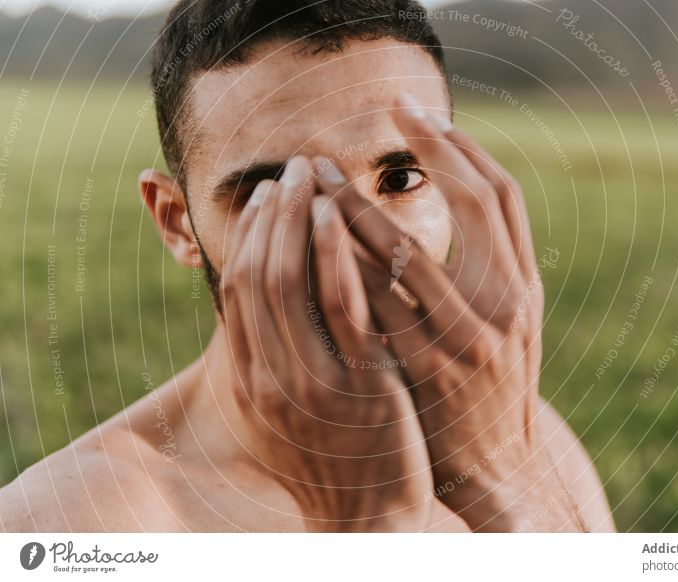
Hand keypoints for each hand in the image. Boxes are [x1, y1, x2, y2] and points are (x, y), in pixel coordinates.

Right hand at [220, 156, 433, 530]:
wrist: (370, 511)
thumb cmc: (332, 449)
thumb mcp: (287, 402)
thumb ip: (271, 351)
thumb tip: (267, 296)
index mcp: (250, 377)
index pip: (238, 287)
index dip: (250, 235)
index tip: (267, 194)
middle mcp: (269, 377)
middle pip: (257, 276)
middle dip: (272, 216)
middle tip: (290, 169)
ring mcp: (312, 382)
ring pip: (289, 284)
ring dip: (296, 222)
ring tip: (310, 174)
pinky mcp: (359, 385)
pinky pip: (342, 310)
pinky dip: (334, 257)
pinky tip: (339, 216)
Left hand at [315, 95, 584, 531]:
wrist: (494, 468)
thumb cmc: (492, 391)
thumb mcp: (504, 328)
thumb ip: (483, 272)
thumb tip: (441, 210)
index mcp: (526, 289)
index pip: (500, 196)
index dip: (463, 148)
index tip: (424, 114)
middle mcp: (507, 306)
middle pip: (466, 203)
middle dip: (424, 150)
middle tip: (382, 112)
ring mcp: (466, 338)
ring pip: (409, 249)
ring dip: (361, 205)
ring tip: (322, 174)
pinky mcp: (425, 367)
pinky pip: (378, 301)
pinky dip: (346, 264)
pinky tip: (314, 237)